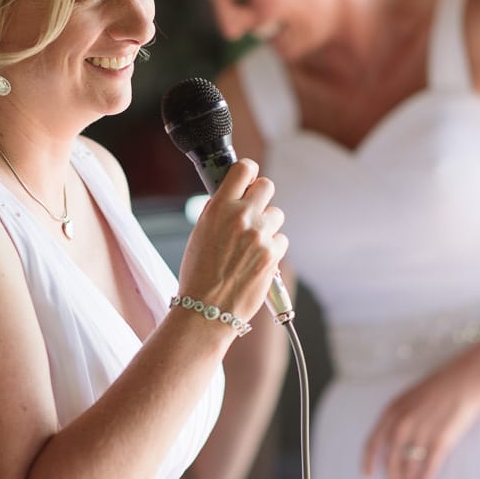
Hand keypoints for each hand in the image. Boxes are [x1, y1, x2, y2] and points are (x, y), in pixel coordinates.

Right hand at [177, 159, 287, 325]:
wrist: (206, 309)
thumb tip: (230, 198)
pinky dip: (272, 248)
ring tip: (251, 244)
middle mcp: (241, 217)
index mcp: (219, 208)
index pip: (244, 169)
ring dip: (268, 225)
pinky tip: (257, 260)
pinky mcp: (273, 255)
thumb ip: (217, 211)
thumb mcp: (199, 233)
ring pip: (277, 215)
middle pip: (267, 186)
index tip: (249, 179)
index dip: (249, 172)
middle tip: (253, 212)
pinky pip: (281, 240)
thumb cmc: (198, 274)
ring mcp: (260, 235)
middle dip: (261, 197)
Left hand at [361, 357, 479, 478]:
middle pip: (390, 460)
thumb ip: (397, 417)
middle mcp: (403, 425)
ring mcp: (421, 434)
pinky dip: (424, 478)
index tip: (367, 475)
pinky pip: (428, 468)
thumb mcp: (408, 398)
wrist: (464, 381)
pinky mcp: (440, 442)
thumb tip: (392, 441)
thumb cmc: (438, 387)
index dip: (368, 462)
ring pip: (408, 467)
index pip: (373, 443)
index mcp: (392, 412)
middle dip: (391, 477)